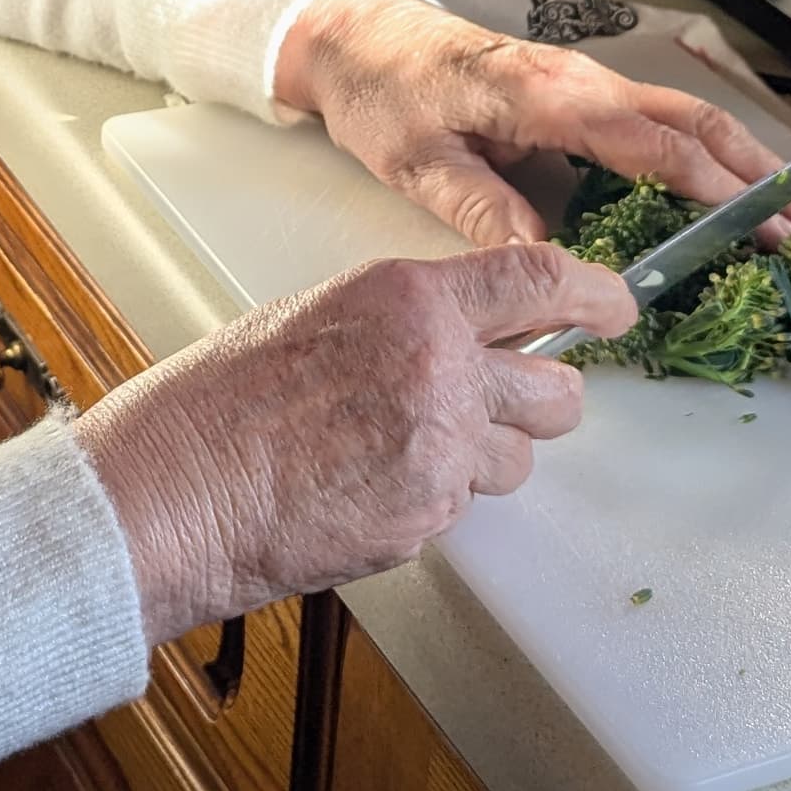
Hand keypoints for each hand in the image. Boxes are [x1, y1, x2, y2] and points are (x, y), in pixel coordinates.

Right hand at [76, 244, 634, 641]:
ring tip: (396, 462)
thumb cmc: (215, 408)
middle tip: (511, 410)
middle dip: (543, 403)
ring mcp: (439, 440)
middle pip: (555, 388)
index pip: (537, 279)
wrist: (171, 491)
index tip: (619, 307)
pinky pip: (463, 508)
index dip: (595, 295)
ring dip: (481, 463)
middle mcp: (437, 359)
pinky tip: (363, 494)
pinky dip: (429, 505)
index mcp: (406, 296)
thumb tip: (452, 342)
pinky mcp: (428, 510)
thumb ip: (400, 327)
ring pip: (517, 459)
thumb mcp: (315, 321)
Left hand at [272, 0, 782, 245]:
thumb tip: (545, 265)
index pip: (654, 144)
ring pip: (684, 117)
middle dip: (760, 172)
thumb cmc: (382, 90)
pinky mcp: (574, 94)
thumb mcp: (416, 161)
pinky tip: (723, 192)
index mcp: (547, 95)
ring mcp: (582, 83)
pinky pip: (655, 122)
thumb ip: (483, 211)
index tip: (765, 226)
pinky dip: (705, 154)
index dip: (716, 187)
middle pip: (693, 122)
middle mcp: (579, 81)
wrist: (353, 35)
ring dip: (743, 162)